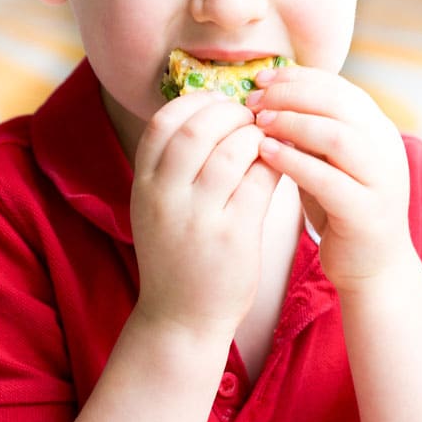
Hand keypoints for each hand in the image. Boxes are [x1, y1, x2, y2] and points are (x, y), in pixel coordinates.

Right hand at [131, 92, 280, 338]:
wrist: (181, 319)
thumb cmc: (176, 254)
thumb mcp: (157, 205)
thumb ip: (174, 163)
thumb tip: (214, 107)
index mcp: (143, 183)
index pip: (163, 121)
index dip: (196, 102)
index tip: (219, 105)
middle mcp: (164, 197)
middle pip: (197, 128)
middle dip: (230, 113)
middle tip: (249, 118)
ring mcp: (197, 218)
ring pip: (231, 151)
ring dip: (254, 136)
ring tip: (265, 140)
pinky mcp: (233, 236)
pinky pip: (258, 181)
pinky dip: (272, 163)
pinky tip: (278, 164)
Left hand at [247, 66, 411, 292]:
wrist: (374, 267)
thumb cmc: (340, 207)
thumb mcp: (327, 160)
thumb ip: (310, 129)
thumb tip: (267, 94)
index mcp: (377, 128)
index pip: (338, 86)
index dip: (297, 78)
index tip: (260, 79)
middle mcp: (385, 148)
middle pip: (338, 103)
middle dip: (290, 95)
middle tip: (253, 101)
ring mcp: (381, 180)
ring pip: (337, 135)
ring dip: (292, 123)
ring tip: (258, 123)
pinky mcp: (367, 212)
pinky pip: (328, 179)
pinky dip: (294, 161)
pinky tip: (266, 153)